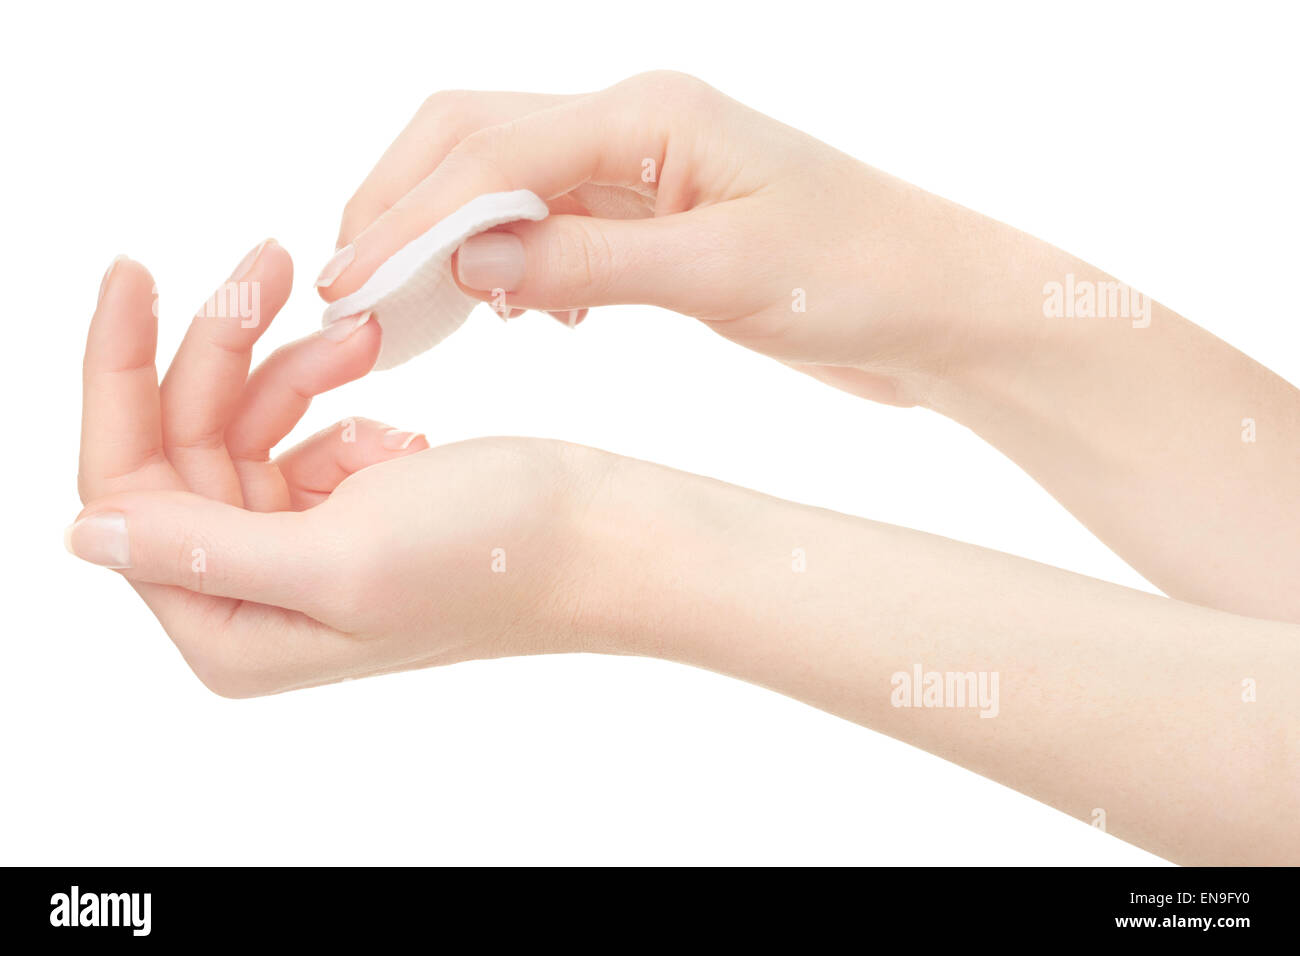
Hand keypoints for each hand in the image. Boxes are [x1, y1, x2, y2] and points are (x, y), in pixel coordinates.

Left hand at [68, 244, 572, 695]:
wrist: (605, 538)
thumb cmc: (497, 556)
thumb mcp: (339, 554)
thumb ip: (199, 550)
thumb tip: (79, 533)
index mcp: (234, 630)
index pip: (127, 489)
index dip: (116, 376)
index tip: (132, 272)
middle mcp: (253, 599)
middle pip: (181, 444)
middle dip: (225, 349)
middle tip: (274, 260)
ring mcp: (298, 551)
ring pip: (241, 424)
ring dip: (296, 366)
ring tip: (366, 338)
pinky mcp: (345, 511)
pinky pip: (301, 429)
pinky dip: (339, 399)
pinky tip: (404, 421)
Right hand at [315, 71, 1001, 406]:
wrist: (941, 307)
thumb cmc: (860, 278)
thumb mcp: (721, 272)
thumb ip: (589, 258)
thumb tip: (468, 256)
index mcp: (650, 116)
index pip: (489, 154)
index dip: (406, 218)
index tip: (344, 284)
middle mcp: (637, 127)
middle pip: (477, 138)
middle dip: (402, 204)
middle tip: (350, 285)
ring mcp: (646, 173)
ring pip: (508, 182)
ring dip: (450, 234)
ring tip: (414, 306)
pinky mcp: (658, 222)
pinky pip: (555, 224)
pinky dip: (514, 262)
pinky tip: (521, 312)